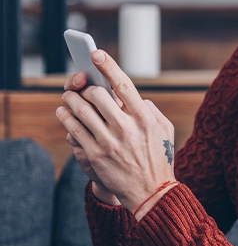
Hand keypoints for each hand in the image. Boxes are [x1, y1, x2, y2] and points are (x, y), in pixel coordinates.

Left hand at [55, 50, 176, 215]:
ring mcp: (109, 142)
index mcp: (145, 118)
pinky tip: (64, 113)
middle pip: (96, 95)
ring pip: (80, 110)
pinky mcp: (95, 155)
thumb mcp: (164, 130)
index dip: (108, 66)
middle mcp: (126, 127)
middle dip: (85, 87)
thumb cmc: (159, 157)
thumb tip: (131, 96)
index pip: (123, 85)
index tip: (95, 54)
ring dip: (71, 100)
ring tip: (68, 97)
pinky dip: (65, 117)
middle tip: (79, 85)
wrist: (152, 191)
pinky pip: (73, 129)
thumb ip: (150, 109)